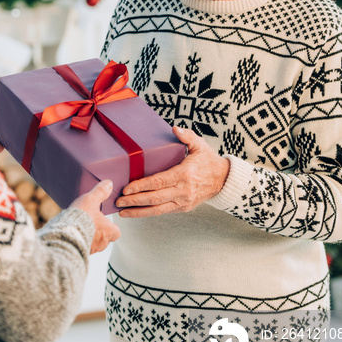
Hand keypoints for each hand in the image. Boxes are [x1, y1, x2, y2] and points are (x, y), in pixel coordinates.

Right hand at [71, 180, 120, 253]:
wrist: (66, 235)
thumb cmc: (81, 218)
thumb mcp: (91, 200)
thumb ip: (100, 192)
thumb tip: (109, 184)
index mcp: (108, 231)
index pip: (116, 232)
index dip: (112, 227)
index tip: (105, 221)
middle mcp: (102, 243)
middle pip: (105, 239)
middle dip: (99, 232)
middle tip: (91, 224)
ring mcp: (91, 250)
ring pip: (93, 244)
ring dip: (88, 237)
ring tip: (80, 228)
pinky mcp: (79, 253)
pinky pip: (82, 248)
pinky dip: (79, 242)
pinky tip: (72, 234)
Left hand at [115, 126, 229, 217]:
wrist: (223, 180)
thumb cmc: (208, 160)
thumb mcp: (200, 145)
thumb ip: (187, 136)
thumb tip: (175, 128)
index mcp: (184, 174)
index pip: (158, 182)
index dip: (141, 186)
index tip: (126, 189)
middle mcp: (183, 191)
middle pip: (154, 198)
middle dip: (134, 201)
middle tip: (117, 202)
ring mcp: (183, 202)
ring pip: (157, 210)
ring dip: (138, 212)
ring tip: (122, 212)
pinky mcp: (183, 208)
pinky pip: (163, 212)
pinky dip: (148, 213)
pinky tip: (136, 212)